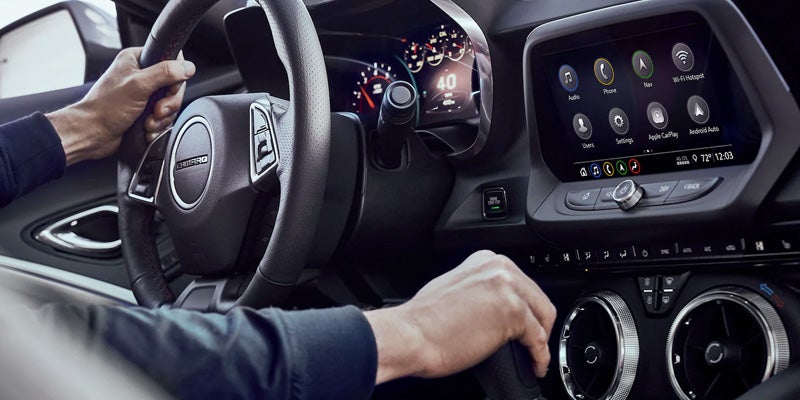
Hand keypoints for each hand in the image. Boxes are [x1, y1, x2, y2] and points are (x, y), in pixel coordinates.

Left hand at [46, 47, 195, 164]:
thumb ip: (165, 73)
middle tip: (157, 109)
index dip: (176, 76)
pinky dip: (158, 125)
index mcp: (137, 60)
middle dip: (169, 102)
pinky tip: (146, 128)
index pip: (171, 59)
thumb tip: (187, 67)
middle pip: (174, 85)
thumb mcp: (138, 85)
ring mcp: (144, 94)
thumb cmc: (105, 108)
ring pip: (171, 103)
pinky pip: (164, 117)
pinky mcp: (145, 111)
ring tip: (148, 121)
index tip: (169, 89)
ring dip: (162, 117)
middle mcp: (142, 75)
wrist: (93, 133)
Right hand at [364, 250, 555, 384]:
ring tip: (536, 357)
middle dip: (539, 324)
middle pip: (538, 298)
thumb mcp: (455, 286)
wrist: (411, 335)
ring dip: (542, 341)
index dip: (527, 308)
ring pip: (544, 317)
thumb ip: (480, 288)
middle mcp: (500, 269)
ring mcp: (508, 289)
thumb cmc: (424, 320)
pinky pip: (539, 339)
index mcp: (486, 260)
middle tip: (534, 344)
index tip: (528, 323)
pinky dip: (540, 356)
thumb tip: (495, 306)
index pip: (522, 283)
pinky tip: (535, 365)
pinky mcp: (513, 313)